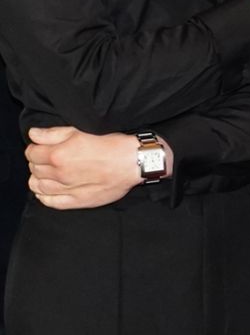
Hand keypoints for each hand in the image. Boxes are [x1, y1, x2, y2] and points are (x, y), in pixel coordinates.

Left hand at [25, 126, 149, 209]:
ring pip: (38, 186)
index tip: (42, 147)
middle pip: (34, 169)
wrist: (134, 162)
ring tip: (48, 173)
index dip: (35, 148)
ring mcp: (68, 189)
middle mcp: (59, 174)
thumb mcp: (80, 131)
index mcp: (57, 155)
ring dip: (39, 179)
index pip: (31, 153)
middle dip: (38, 162)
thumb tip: (33, 134)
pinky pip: (51, 202)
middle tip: (48, 158)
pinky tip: (48, 190)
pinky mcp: (78, 201)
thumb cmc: (111, 145)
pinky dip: (44, 196)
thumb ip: (53, 134)